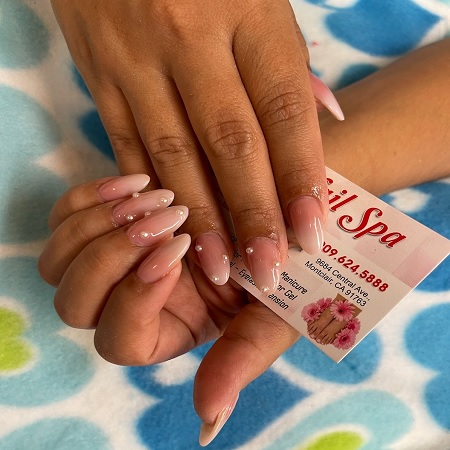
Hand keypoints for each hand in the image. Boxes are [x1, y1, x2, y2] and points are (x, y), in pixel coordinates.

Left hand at [38, 175, 300, 444]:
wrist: (275, 212)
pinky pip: (65, 216)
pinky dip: (90, 198)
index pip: (119, 339)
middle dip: (113, 257)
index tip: (181, 252)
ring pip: (60, 261)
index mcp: (164, 333)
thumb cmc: (278, 266)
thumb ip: (242, 360)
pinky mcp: (106, 221)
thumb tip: (209, 424)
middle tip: (165, 220)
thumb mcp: (272, 313)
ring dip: (101, 226)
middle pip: (75, 303)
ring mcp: (112, 261)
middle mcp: (129, 302)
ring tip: (155, 196)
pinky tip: (135, 182)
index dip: (138, 298)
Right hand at [51, 0, 342, 294]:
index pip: (285, 110)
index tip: (312, 233)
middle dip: (253, 214)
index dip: (300, 177)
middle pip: (231, 144)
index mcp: (249, 13)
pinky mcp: (99, 78)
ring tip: (220, 268)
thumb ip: (290, 64)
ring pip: (174, 155)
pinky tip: (169, 231)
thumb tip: (327, 122)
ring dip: (199, 219)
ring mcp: (137, 62)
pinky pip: (128, 146)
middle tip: (269, 269)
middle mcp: (191, 40)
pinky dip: (152, 195)